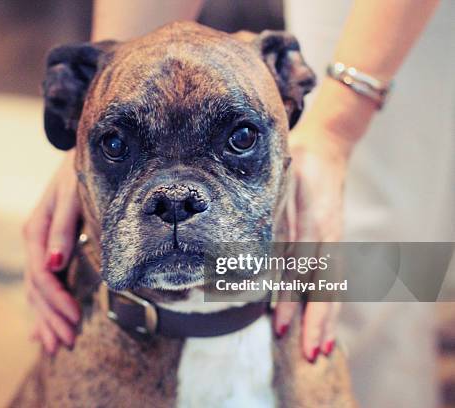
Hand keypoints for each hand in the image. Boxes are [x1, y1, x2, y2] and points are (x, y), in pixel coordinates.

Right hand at [23, 149, 81, 353]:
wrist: (84, 154)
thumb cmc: (80, 171)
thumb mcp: (71, 195)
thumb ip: (63, 229)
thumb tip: (55, 264)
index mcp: (36, 230)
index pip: (42, 275)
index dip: (56, 301)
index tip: (73, 321)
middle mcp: (34, 242)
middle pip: (37, 289)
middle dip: (51, 319)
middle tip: (67, 345)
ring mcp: (40, 247)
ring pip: (37, 291)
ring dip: (45, 319)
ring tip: (54, 347)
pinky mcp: (49, 249)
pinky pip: (42, 284)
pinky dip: (42, 309)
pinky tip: (39, 330)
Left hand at [273, 122, 350, 361]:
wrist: (325, 147)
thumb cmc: (297, 162)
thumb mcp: (282, 183)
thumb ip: (278, 218)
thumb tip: (264, 255)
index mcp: (313, 225)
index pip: (303, 275)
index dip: (294, 305)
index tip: (284, 330)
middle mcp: (325, 238)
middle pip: (323, 287)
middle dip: (315, 324)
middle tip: (309, 356)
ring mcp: (331, 240)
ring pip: (330, 285)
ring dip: (324, 319)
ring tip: (319, 349)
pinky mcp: (330, 240)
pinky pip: (331, 274)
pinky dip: (327, 298)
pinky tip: (319, 318)